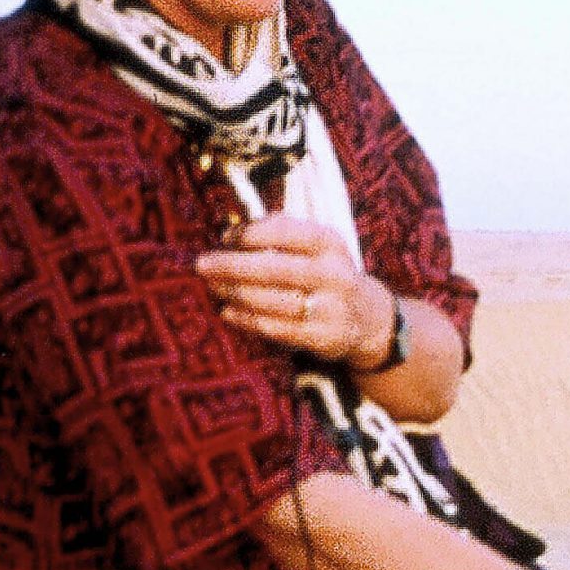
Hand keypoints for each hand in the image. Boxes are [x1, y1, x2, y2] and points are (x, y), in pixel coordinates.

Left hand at [197, 214, 397, 366]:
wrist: (368, 318)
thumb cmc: (327, 272)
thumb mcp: (318, 245)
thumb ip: (282, 232)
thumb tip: (232, 231)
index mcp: (330, 244)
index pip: (285, 232)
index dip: (250, 234)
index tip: (225, 238)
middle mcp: (334, 274)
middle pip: (274, 269)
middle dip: (232, 266)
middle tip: (202, 265)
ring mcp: (330, 308)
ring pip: (271, 301)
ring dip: (235, 293)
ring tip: (212, 287)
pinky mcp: (323, 338)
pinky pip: (276, 329)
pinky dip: (247, 320)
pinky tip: (228, 312)